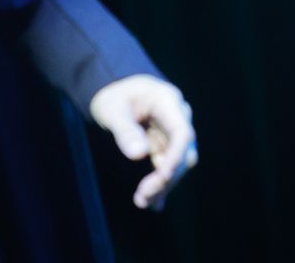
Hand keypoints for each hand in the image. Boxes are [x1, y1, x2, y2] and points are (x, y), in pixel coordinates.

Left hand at [88, 74, 196, 208]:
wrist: (114, 92)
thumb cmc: (113, 96)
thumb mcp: (112, 109)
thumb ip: (124, 130)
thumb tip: (139, 154)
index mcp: (167, 102)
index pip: (182, 132)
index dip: (176, 157)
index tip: (163, 177)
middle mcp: (177, 117)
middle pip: (183, 152)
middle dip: (167, 177)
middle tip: (144, 197)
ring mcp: (172, 132)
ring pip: (176, 163)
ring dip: (162, 184)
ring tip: (142, 201)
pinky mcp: (165, 145)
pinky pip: (167, 166)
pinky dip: (159, 183)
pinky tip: (152, 203)